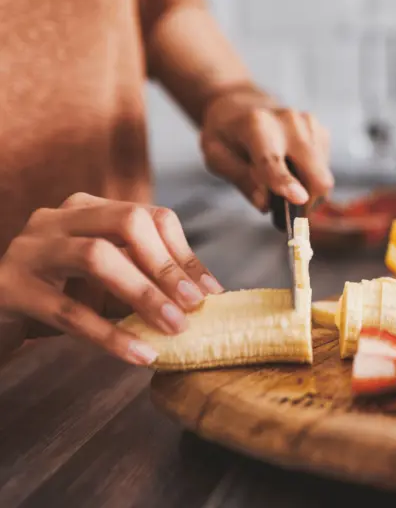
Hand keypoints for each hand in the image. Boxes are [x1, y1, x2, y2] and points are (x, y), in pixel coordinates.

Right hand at [0, 193, 223, 365]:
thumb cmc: (53, 296)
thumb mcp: (102, 280)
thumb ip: (141, 276)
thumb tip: (202, 296)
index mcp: (87, 208)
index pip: (150, 216)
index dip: (185, 253)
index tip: (210, 292)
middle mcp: (57, 218)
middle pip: (127, 223)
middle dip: (166, 265)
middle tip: (194, 306)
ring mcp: (30, 249)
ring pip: (97, 257)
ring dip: (143, 294)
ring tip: (174, 327)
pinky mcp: (11, 288)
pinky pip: (68, 310)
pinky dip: (109, 334)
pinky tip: (138, 354)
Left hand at [200, 86, 333, 211]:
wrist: (244, 105)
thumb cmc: (227, 134)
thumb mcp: (216, 156)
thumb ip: (241, 179)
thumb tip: (265, 203)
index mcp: (256, 125)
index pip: (272, 159)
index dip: (285, 181)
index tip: (298, 199)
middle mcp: (289, 122)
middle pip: (314, 173)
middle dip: (308, 202)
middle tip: (289, 218)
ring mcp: (310, 125)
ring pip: (323, 176)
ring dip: (307, 193)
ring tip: (283, 190)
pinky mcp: (322, 132)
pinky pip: (324, 170)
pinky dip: (310, 180)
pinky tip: (292, 172)